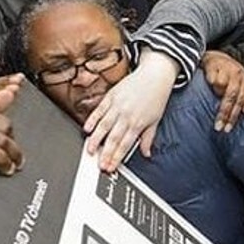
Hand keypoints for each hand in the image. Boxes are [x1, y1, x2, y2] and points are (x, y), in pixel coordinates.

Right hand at [83, 50, 178, 171]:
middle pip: (113, 138)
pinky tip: (87, 129)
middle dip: (105, 153)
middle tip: (99, 164)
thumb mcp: (155, 120)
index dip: (116, 158)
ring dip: (95, 140)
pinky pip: (99, 110)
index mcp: (138, 123)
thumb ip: (148, 138)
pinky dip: (92, 120)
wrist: (155, 75)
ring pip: (103, 126)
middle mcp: (126, 116)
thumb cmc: (156, 97)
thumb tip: (146, 153)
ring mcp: (117, 106)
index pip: (124, 145)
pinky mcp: (111, 96)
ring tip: (89, 150)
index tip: (110, 167)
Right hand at [200, 51, 243, 131]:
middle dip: (224, 113)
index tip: (227, 129)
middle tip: (218, 126)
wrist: (217, 57)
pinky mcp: (214, 64)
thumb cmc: (231, 75)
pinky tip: (208, 83)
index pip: (241, 101)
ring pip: (222, 85)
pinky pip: (212, 77)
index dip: (234, 116)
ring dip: (217, 93)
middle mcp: (238, 74)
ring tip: (212, 97)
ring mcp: (226, 68)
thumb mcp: (242, 86)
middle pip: (231, 97)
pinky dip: (211, 81)